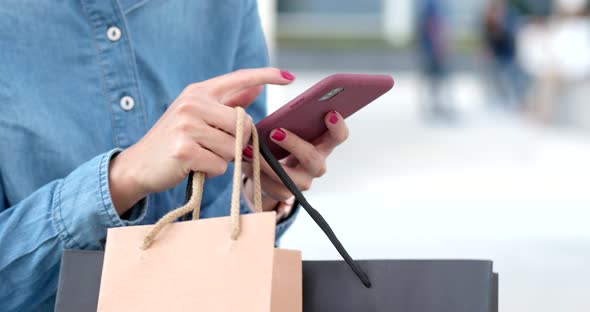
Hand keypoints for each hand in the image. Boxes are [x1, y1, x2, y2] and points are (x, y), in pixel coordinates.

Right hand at [109, 68, 294, 213]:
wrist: (138, 165)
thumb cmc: (174, 141)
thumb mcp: (198, 115)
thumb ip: (227, 103)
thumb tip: (255, 88)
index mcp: (199, 92)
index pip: (239, 78)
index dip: (266, 76)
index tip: (289, 77)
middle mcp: (193, 103)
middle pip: (244, 124)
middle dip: (237, 142)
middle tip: (214, 147)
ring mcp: (187, 125)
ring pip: (233, 148)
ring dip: (223, 159)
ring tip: (201, 156)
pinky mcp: (184, 150)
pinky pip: (220, 165)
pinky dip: (212, 171)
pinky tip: (194, 167)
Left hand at [242, 111, 348, 211]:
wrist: (267, 169)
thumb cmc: (279, 139)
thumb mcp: (285, 123)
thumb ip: (282, 111)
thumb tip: (260, 86)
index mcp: (323, 144)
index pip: (339, 136)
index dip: (337, 126)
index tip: (329, 113)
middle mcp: (317, 164)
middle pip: (313, 158)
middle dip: (295, 145)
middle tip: (275, 132)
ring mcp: (302, 182)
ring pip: (289, 176)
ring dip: (269, 162)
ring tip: (251, 149)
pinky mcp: (284, 193)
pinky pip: (270, 184)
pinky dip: (256, 171)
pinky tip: (244, 160)